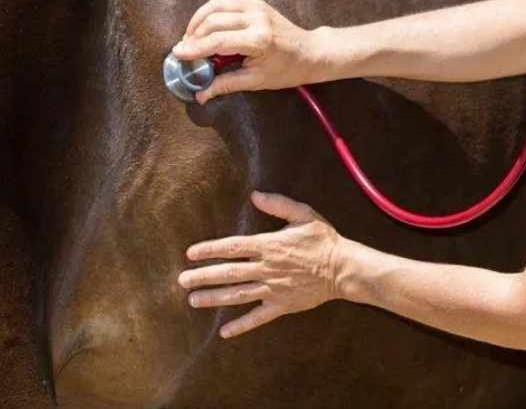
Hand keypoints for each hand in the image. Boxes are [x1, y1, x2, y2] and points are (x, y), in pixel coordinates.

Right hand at [171, 0, 326, 102]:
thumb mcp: (256, 81)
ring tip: (191, 36)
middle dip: (194, 35)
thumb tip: (201, 95)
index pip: (218, 41)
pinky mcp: (256, 1)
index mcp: (258, 40)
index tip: (178, 54)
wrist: (309, 52)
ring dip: (199, 19)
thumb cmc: (286, 70)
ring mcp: (257, 6)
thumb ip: (226, 84)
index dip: (195, 48)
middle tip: (184, 49)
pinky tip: (205, 22)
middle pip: (213, 21)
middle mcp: (256, 18)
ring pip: (216, 5)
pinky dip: (211, 8)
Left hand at [177, 191, 341, 338]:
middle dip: (203, 276)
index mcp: (270, 245)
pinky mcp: (282, 305)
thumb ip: (279, 205)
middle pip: (229, 273)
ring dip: (214, 298)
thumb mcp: (304, 215)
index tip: (191, 253)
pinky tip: (225, 331)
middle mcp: (267, 268)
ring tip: (193, 300)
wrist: (343, 269)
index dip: (210, 250)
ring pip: (238, 294)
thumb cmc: (324, 240)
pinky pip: (258, 317)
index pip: (233, 247)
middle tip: (182, 280)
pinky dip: (241, 325)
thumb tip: (255, 195)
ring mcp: (273, 288)